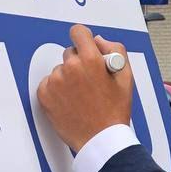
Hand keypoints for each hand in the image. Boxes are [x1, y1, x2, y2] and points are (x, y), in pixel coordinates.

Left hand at [36, 24, 133, 151]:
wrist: (100, 139)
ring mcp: (55, 81)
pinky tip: (70, 102)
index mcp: (91, 60)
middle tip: (90, 82)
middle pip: (70, 53)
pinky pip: (49, 83)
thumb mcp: (126, 77)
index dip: (84, 38)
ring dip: (68, 78)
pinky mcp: (44, 95)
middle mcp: (70, 67)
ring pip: (60, 69)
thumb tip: (98, 41)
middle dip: (79, 63)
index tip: (86, 46)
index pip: (78, 32)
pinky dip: (57, 90)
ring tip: (81, 96)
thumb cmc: (114, 111)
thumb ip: (115, 50)